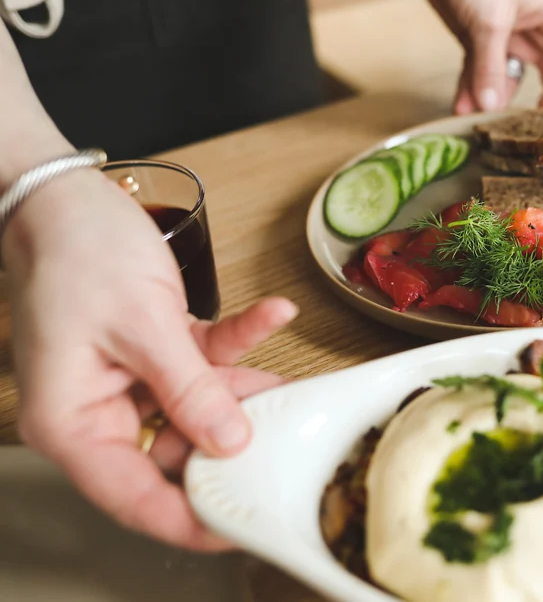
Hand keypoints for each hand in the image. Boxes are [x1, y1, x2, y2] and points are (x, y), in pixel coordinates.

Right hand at [4, 167, 296, 550]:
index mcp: (73, 422)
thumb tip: (230, 442)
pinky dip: (239, 341)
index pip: (133, 497)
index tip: (240, 528)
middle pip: (177, 453)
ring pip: (200, 408)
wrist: (65, 196)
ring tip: (294, 386)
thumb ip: (189, 389)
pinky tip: (274, 313)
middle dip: (234, 445)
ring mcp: (130, 381)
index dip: (188, 519)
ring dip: (247, 392)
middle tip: (287, 444)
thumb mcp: (141, 326)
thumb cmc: (75, 252)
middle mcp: (100, 410)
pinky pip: (205, 360)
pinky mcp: (156, 351)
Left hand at [412, 0, 542, 113]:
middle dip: (542, 109)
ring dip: (498, 101)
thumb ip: (490, 67)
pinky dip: (473, 90)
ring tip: (484, 122)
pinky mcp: (482, 42)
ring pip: (514, 82)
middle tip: (537, 138)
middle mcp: (538, 31)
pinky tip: (461, 108)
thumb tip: (492, 107)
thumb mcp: (488, 19)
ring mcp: (510, 38)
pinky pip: (483, 75)